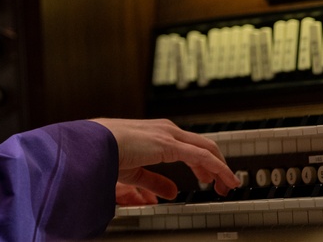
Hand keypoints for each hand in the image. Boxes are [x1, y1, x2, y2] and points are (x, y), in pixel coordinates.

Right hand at [92, 118, 238, 202]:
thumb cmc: (106, 154)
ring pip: (207, 148)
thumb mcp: (134, 172)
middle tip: (224, 183)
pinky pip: (202, 156)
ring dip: (221, 167)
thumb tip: (171, 193)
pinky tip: (225, 180)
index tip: (210, 178)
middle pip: (203, 145)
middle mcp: (166, 130)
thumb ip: (154, 181)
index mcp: (157, 134)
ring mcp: (169, 134)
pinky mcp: (170, 144)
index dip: (204, 163)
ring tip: (229, 184)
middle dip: (217, 165)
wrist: (94, 145)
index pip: (189, 146)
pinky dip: (218, 168)